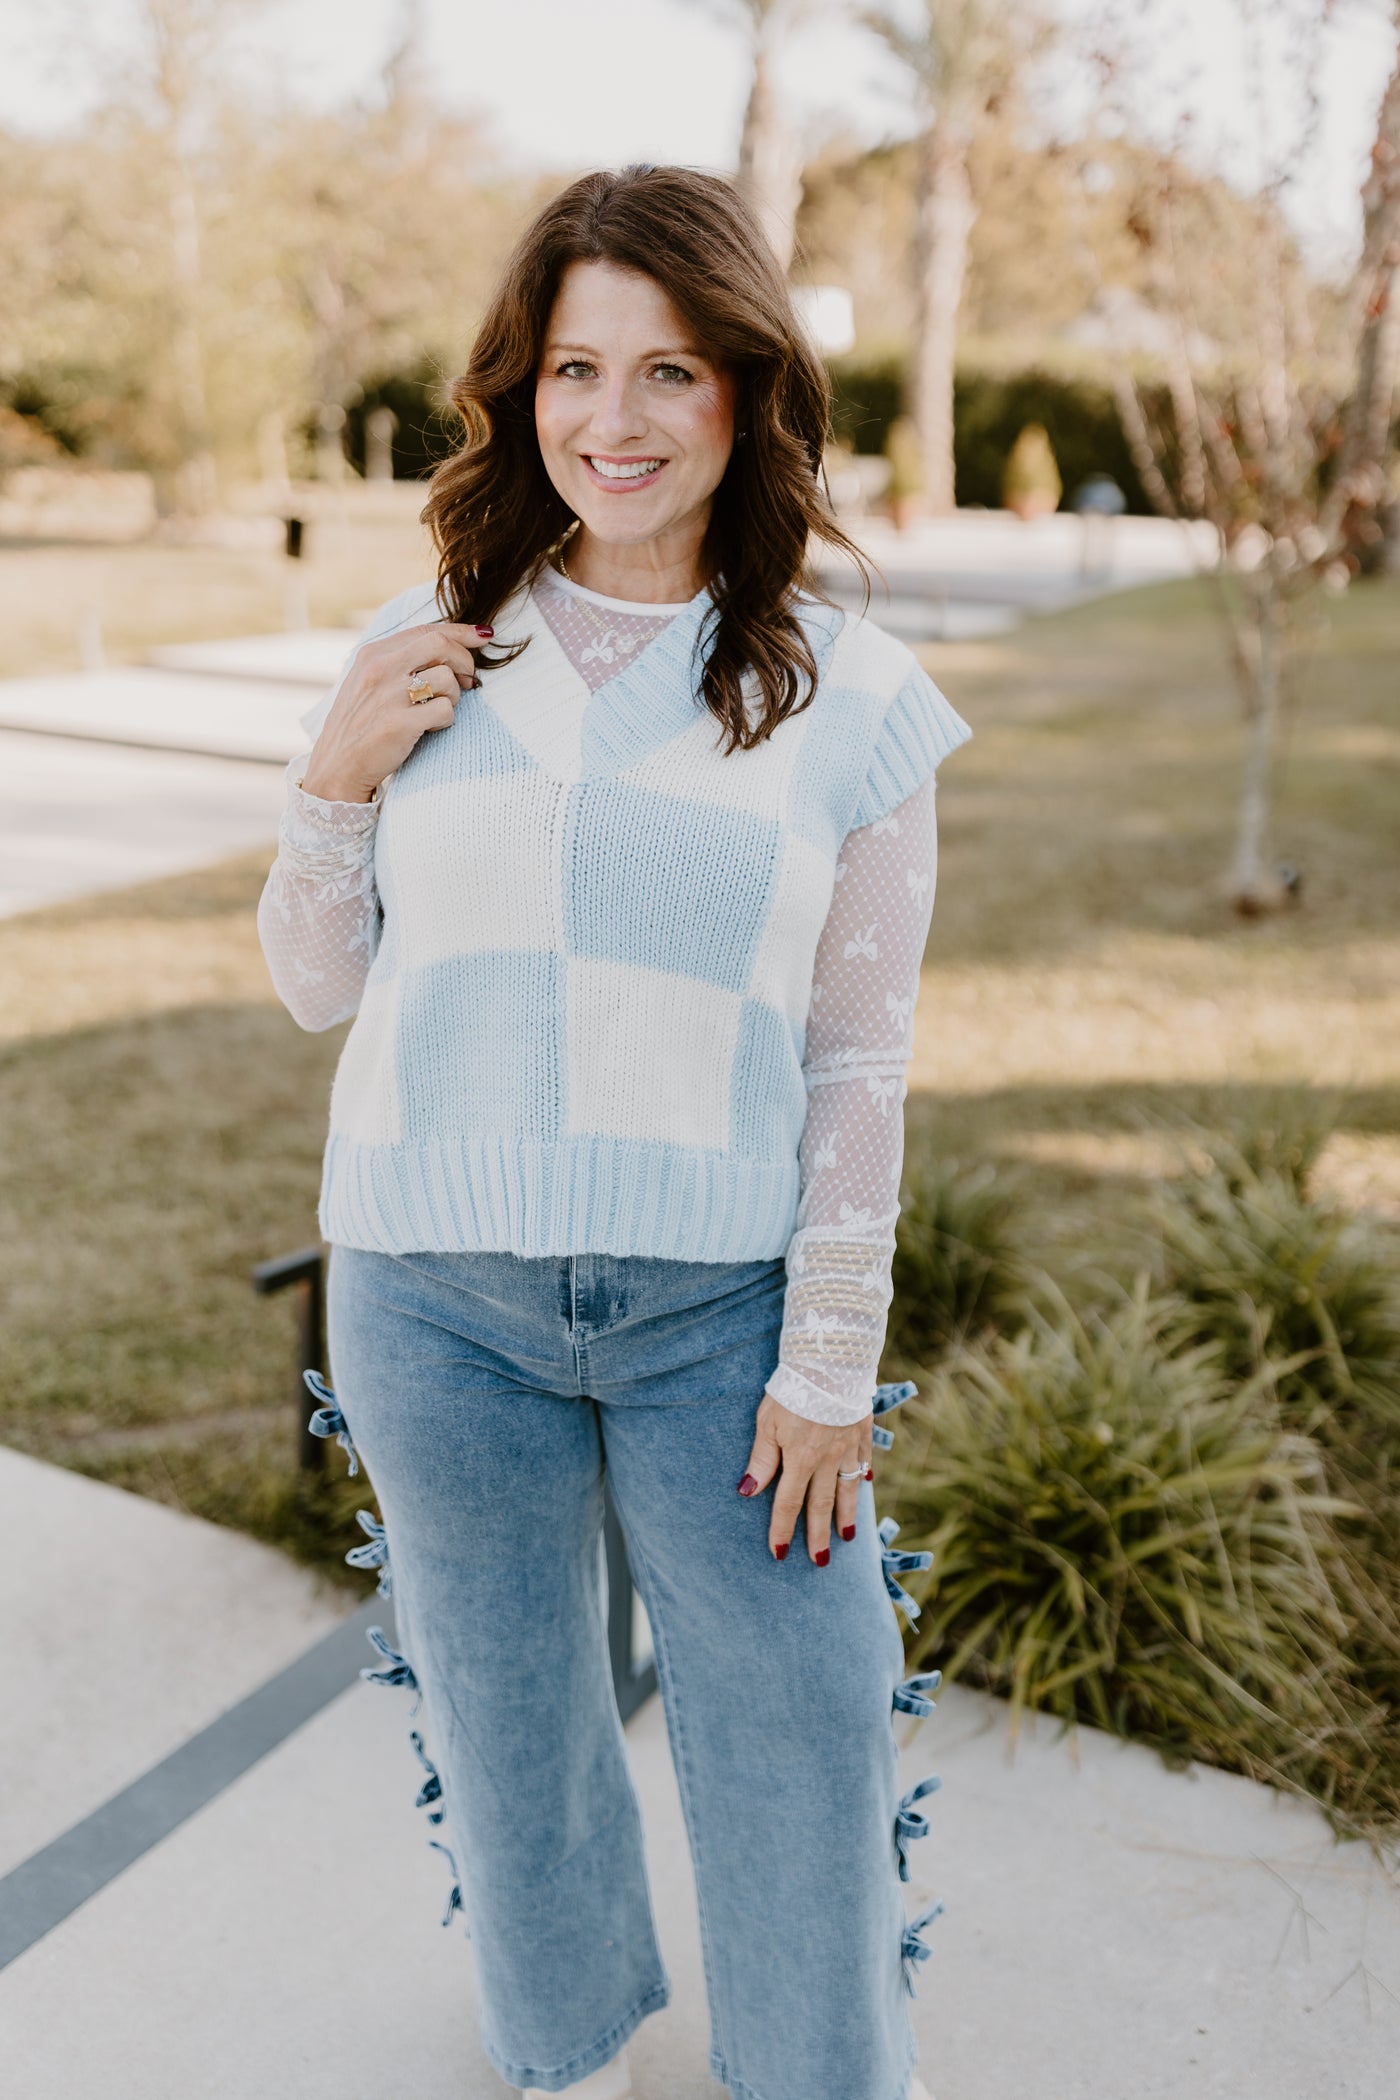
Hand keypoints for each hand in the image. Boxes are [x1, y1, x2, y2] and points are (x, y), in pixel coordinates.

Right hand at [300, 618, 493, 803]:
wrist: (338, 765)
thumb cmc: (360, 724)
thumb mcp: (368, 680)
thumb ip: (400, 660)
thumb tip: (449, 645)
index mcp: (374, 654)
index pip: (427, 630)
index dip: (461, 631)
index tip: (483, 635)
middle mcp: (380, 669)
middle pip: (441, 645)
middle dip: (465, 661)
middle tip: (469, 680)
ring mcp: (389, 695)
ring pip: (447, 678)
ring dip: (454, 696)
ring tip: (438, 710)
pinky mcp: (400, 723)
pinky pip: (445, 710)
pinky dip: (446, 720)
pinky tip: (432, 727)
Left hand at [738, 1392, 872, 1564]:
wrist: (831, 1359)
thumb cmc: (792, 1388)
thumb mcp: (767, 1421)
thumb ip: (761, 1459)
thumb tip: (748, 1492)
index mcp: (800, 1459)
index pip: (788, 1504)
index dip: (781, 1530)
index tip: (779, 1553)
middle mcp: (827, 1459)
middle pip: (821, 1505)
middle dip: (818, 1536)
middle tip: (820, 1561)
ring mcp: (848, 1447)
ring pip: (847, 1489)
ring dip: (846, 1515)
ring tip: (846, 1536)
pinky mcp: (862, 1431)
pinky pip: (863, 1461)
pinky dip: (862, 1476)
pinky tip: (864, 1485)